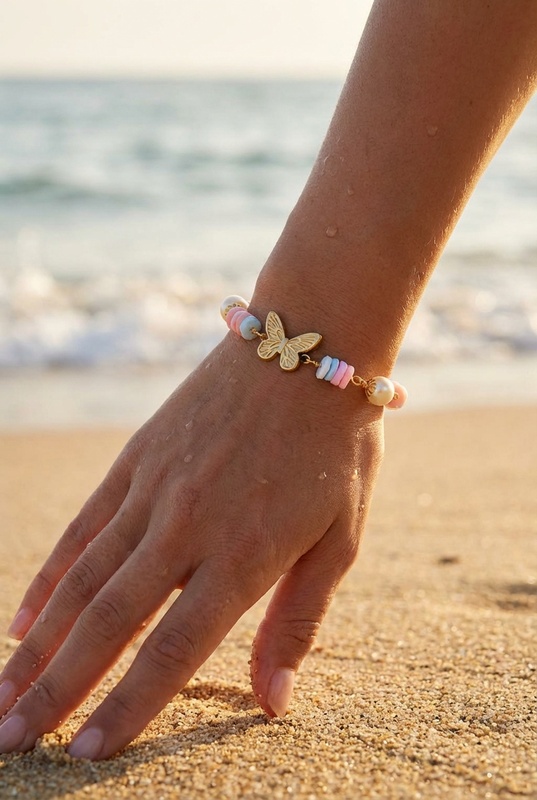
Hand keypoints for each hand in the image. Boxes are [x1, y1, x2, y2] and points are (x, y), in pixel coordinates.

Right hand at [0, 332, 383, 759]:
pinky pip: (83, 526)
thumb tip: (271, 703)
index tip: (84, 757)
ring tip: (0, 696)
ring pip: (82, 580)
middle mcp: (187, 527)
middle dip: (54, 690)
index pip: (171, 651)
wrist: (307, 348)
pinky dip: (49, 576)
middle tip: (9, 743)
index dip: (126, 708)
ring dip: (36, 644)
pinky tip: (23, 618)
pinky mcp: (137, 459)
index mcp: (244, 555)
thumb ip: (299, 621)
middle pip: (107, 623)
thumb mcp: (341, 539)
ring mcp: (154, 489)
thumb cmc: (335, 447)